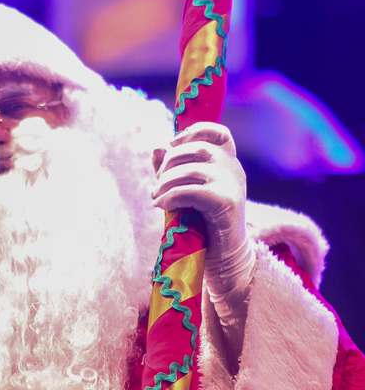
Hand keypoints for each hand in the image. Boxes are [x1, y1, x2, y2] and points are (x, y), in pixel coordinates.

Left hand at [152, 121, 249, 277]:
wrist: (224, 257)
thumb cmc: (203, 224)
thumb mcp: (187, 191)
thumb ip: (173, 170)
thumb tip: (156, 147)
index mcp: (228, 163)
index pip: (218, 132)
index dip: (193, 132)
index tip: (172, 145)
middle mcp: (233, 168)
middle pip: (193, 149)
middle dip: (168, 165)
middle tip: (156, 186)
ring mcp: (232, 183)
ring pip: (188, 170)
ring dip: (164, 184)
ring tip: (155, 199)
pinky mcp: (225, 201)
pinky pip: (188, 191)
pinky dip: (169, 197)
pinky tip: (161, 206)